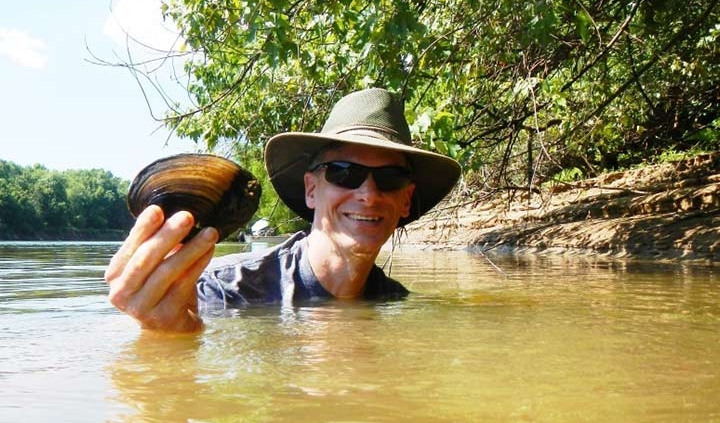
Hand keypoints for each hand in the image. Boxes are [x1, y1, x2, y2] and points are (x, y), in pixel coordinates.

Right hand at [105, 205, 217, 331]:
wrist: (171, 328)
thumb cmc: (161, 288)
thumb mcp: (153, 265)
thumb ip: (154, 243)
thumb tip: (171, 214)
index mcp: (114, 275)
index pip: (130, 247)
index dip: (143, 228)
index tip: (157, 209)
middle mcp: (121, 294)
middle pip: (146, 259)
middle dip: (168, 235)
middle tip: (187, 216)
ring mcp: (141, 308)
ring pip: (167, 272)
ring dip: (191, 249)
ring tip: (210, 232)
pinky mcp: (163, 317)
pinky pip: (184, 284)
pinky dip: (199, 264)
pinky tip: (210, 250)